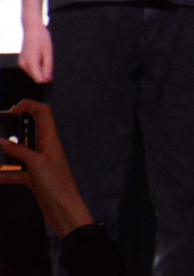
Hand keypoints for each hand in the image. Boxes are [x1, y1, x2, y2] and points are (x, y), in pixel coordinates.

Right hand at [0, 100, 93, 236]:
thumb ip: (20, 151)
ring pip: (21, 151)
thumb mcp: (36, 164)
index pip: (43, 113)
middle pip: (31, 129)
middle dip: (14, 126)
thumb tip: (2, 140)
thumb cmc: (55, 184)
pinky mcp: (34, 178)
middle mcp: (46, 148)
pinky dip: (5, 172)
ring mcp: (39, 163)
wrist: (64, 210)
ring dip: (7, 150)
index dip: (29, 106)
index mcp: (50, 139)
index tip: (11, 111)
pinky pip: (17, 171)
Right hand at [19, 24, 52, 83]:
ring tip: (44, 57)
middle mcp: (23, 64)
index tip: (53, 72)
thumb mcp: (48, 52)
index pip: (39, 79)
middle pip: (36, 77)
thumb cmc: (42, 38)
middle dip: (44, 73)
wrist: (32, 28)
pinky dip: (37, 66)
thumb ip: (48, 66)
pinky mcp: (22, 61)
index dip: (47, 79)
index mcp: (30, 62)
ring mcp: (21, 63)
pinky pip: (31, 69)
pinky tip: (40, 57)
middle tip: (49, 60)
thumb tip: (47, 79)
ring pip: (33, 74)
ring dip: (41, 69)